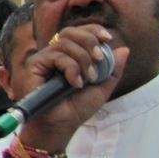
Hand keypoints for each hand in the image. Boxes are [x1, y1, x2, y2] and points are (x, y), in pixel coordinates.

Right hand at [20, 26, 127, 152]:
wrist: (60, 126)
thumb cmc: (76, 109)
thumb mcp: (101, 88)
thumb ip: (112, 70)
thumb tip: (124, 49)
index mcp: (68, 56)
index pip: (78, 33)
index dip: (93, 30)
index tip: (108, 39)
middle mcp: (53, 55)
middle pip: (70, 31)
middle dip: (89, 41)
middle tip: (99, 59)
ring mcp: (42, 59)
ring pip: (65, 43)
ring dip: (82, 59)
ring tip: (88, 78)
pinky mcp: (34, 65)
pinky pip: (56, 56)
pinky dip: (71, 68)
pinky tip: (75, 83)